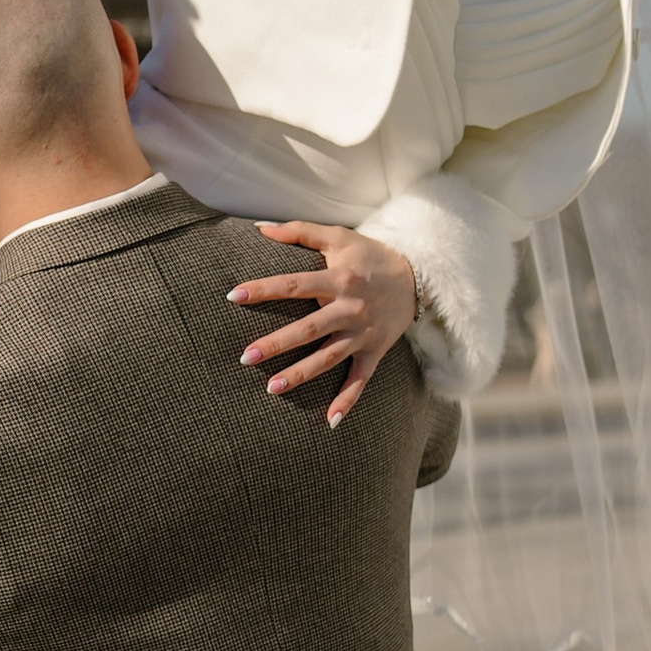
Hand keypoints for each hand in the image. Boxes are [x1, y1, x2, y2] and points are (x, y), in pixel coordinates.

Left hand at [228, 223, 419, 425]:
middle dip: (277, 343)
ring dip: (301, 374)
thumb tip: (261, 229)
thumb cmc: (370, 256)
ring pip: (328, 357)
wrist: (417, 278)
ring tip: (270, 387)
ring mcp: (362, 333)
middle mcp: (350, 309)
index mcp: (339, 279)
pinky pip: (360, 379)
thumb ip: (300, 231)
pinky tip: (330, 421)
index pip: (295, 285)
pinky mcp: (374, 351)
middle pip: (308, 329)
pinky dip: (347, 400)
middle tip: (246, 356)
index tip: (233, 296)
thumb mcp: (339, 237)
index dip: (264, 290)